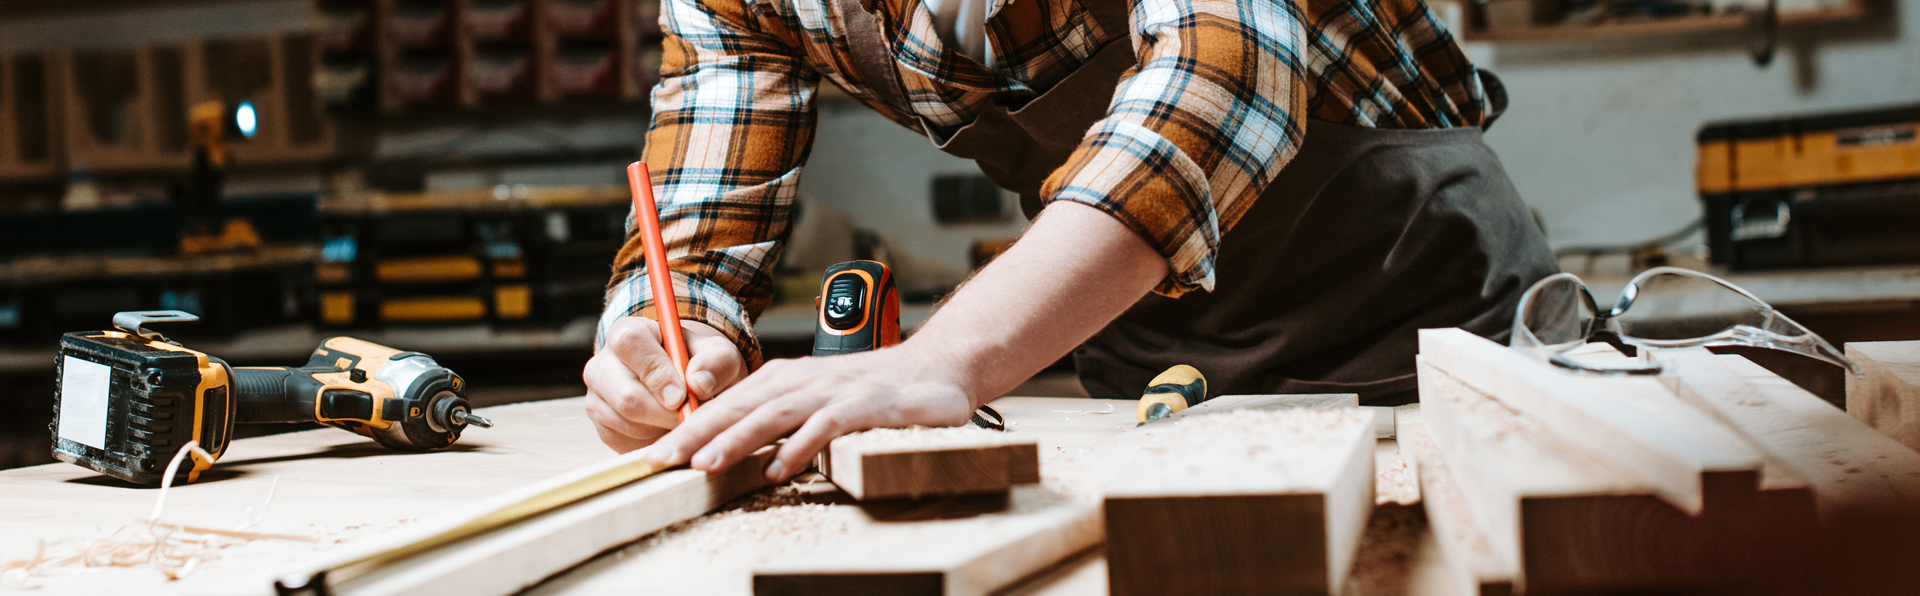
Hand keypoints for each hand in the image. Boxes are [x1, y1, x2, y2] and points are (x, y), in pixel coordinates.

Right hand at [584, 317, 747, 452]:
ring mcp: (597, 397)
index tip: (682, 396)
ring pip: (628, 422)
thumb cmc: (699, 365)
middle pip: (627, 396)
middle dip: (665, 412)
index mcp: (627, 333)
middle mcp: (603, 364)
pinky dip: (653, 440)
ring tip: (682, 417)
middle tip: (690, 415)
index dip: (657, 373)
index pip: (630, 344)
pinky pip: (627, 441)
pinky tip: (667, 428)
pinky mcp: (602, 427)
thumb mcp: (717, 356)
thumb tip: (699, 382)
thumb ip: (715, 361)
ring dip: (663, 427)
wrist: (686, 388)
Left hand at [642, 346, 976, 482]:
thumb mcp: (819, 400)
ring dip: (737, 439)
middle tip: (661, 460)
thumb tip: (732, 447)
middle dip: (697, 434)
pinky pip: (826, 426)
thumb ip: (780, 419)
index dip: (689, 428)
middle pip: (740, 406)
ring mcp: (833, 390)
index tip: (656, 455)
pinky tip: (779, 468)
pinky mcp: (865, 405)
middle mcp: (803, 380)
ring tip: (705, 465)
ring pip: (774, 414)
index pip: (727, 403)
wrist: (937, 368)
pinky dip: (800, 446)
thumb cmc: (873, 389)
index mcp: (786, 378)